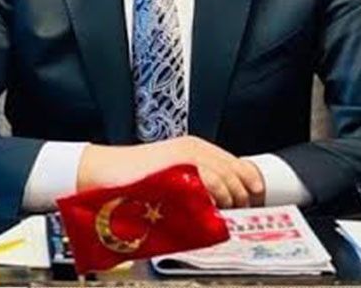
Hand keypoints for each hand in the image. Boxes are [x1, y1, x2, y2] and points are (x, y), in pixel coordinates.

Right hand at [76, 136, 265, 208]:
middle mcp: (193, 148)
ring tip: (226, 212)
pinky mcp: (176, 170)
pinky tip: (211, 209)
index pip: (234, 161)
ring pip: (224, 178)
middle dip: (243, 193)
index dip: (250, 179)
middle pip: (234, 170)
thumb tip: (220, 202)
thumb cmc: (132, 179)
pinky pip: (207, 183)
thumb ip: (195, 182)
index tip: (257, 194)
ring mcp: (184, 158)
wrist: (103, 173)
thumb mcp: (172, 175)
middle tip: (242, 209)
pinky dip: (214, 198)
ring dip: (231, 198)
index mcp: (194, 147)